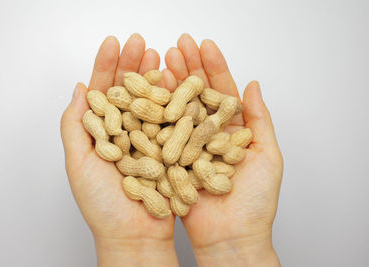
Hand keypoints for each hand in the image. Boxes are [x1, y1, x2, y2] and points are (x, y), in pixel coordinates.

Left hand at [60, 34, 178, 266]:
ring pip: (151, 103)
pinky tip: (175, 83)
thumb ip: (74, 126)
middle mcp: (125, 132)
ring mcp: (148, 140)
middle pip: (128, 92)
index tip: (112, 43)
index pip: (102, 93)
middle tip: (140, 42)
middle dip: (132, 66)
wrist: (136, 236)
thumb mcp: (78, 163)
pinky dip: (173, 102)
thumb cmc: (103, 206)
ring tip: (159, 56)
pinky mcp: (169, 150)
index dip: (106, 67)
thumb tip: (78, 89)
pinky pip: (171, 123)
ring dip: (154, 78)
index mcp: (101, 133)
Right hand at [164, 34, 282, 265]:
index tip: (203, 45)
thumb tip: (253, 84)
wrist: (230, 237)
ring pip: (178, 110)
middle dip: (188, 69)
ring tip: (161, 61)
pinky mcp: (171, 162)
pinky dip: (157, 114)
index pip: (222, 92)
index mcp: (232, 131)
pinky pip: (164, 136)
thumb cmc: (255, 202)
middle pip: (197, 96)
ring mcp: (188, 147)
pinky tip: (150, 93)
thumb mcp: (268, 156)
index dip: (214, 68)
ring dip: (170, 85)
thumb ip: (260, 120)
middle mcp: (208, 135)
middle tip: (178, 45)